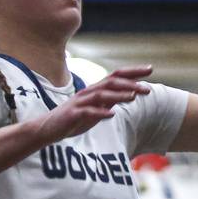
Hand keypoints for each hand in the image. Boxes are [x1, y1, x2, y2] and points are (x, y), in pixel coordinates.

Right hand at [35, 67, 152, 143]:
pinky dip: (99, 112)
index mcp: (95, 90)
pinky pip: (87, 112)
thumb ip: (111, 100)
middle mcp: (88, 92)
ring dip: (118, 95)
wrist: (46, 129)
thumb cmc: (74, 118)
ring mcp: (79, 102)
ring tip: (133, 97)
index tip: (151, 69)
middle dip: (130, 84)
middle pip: (111, 82)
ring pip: (101, 95)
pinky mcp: (72, 115)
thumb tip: (132, 94)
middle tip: (148, 89)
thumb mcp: (96, 108)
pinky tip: (111, 114)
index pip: (116, 75)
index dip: (133, 71)